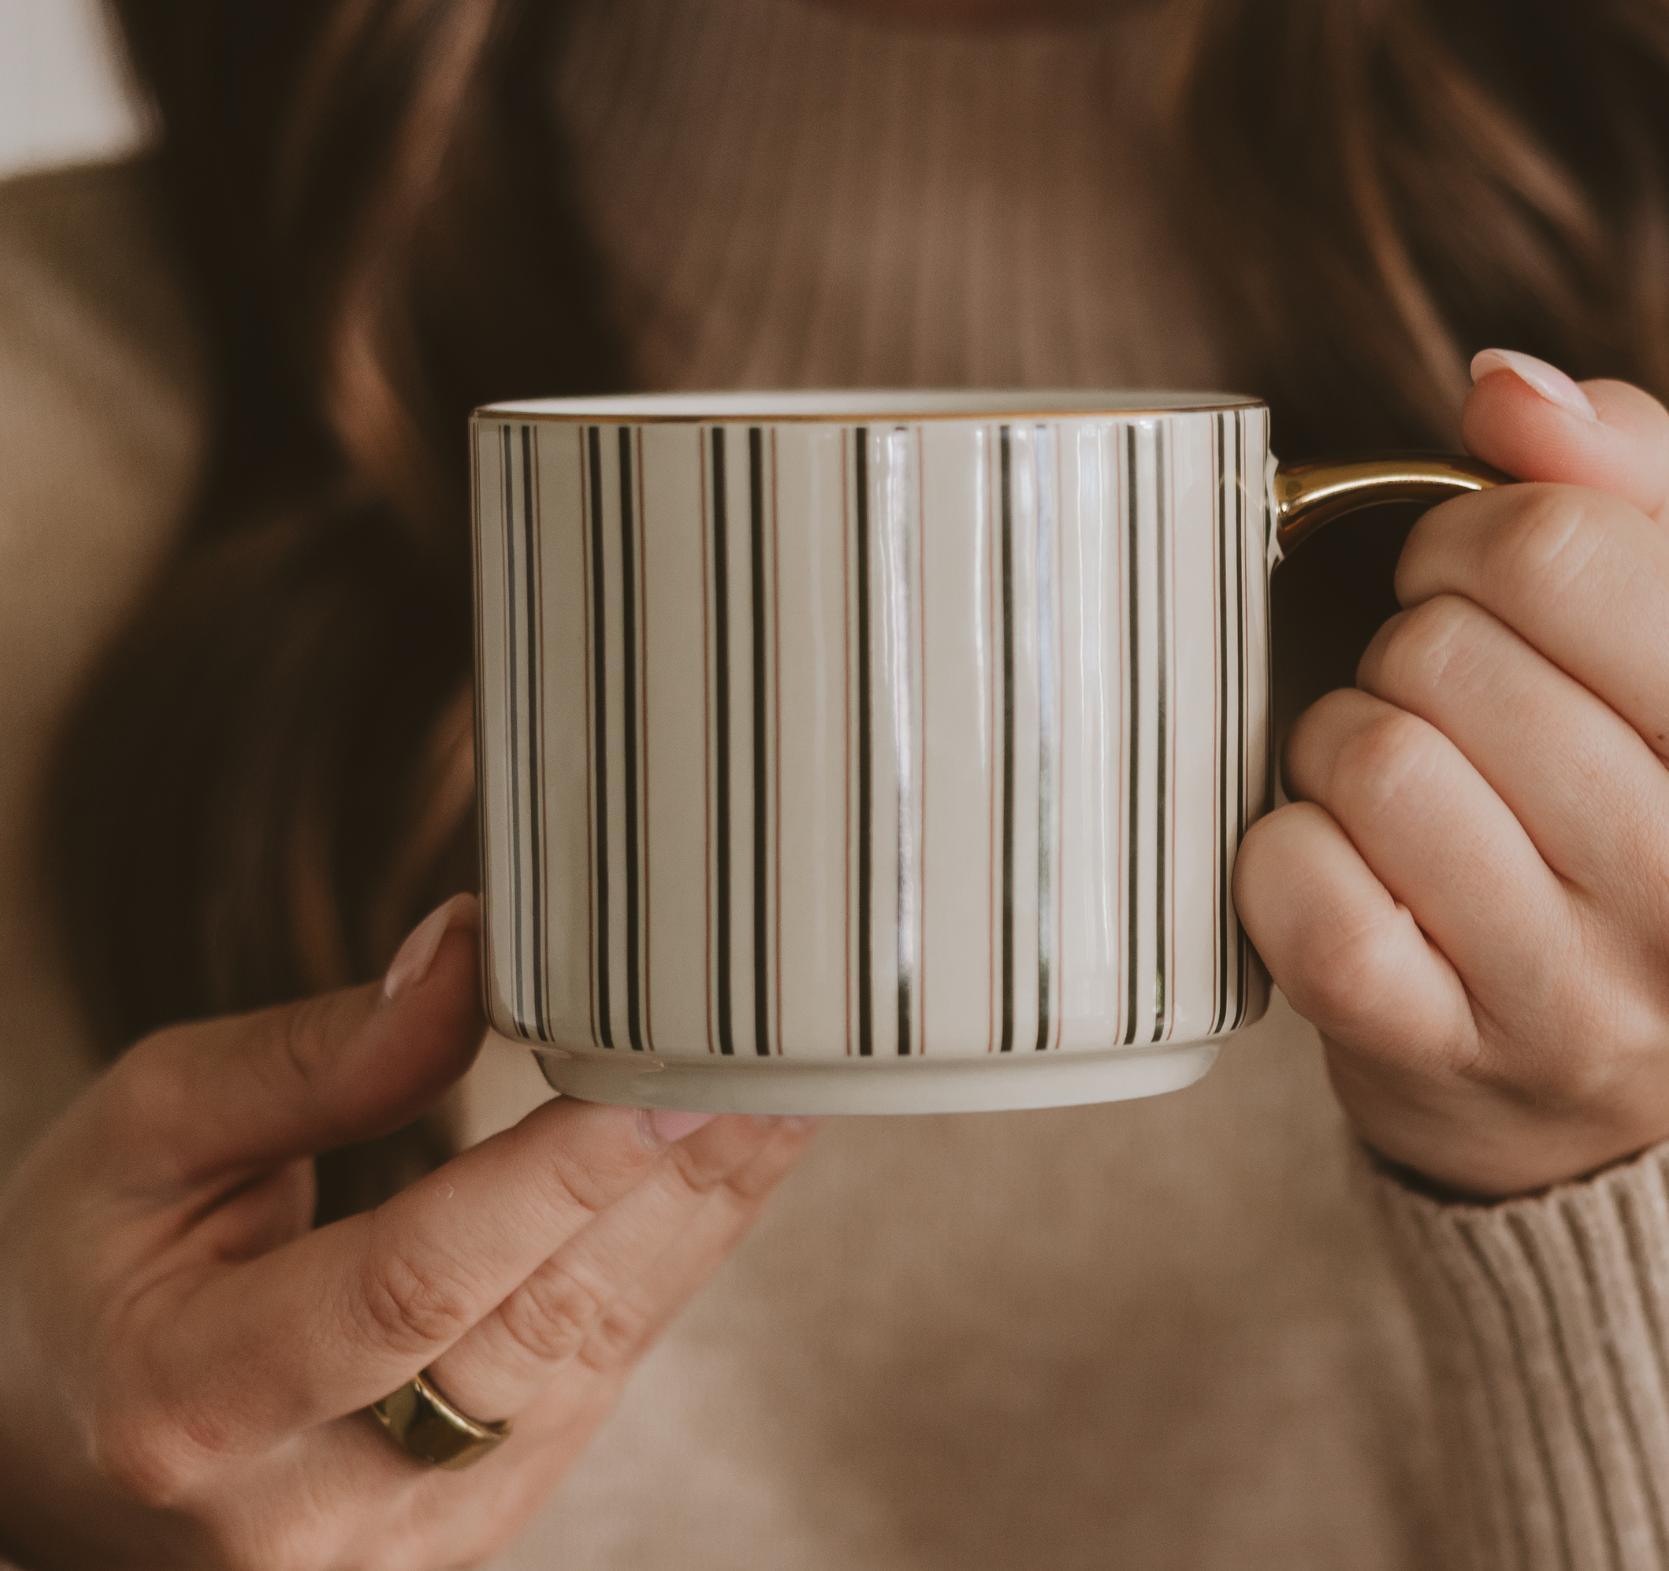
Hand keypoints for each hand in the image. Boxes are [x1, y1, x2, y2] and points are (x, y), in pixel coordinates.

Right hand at [0, 896, 816, 1568]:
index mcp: (202, 1402)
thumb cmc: (87, 1270)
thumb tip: (467, 957)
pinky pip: (601, 1367)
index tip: (672, 1075)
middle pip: (542, 1326)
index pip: (415, 1283)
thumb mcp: (143, 1134)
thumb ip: (306, 1058)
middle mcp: (317, 1506)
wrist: (62, 1438)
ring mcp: (414, 1535)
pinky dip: (675, 1252)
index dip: (559, 1179)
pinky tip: (732, 1157)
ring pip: (599, 1349)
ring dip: (707, 1208)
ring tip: (792, 1082)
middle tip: (780, 1054)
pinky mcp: (478, 1515)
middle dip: (678, 1179)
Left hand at [1235, 351, 1668, 1196]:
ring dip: (1338, 751)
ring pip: (1367, 761)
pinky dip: (1284, 856)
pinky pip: (1303, 895)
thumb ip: (1613, 489)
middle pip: (1439, 652)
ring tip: (1391, 791)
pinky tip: (1338, 869)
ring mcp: (1570, 992)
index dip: (1466, 544)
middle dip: (1402, 657)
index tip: (1467, 594)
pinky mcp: (1438, 1057)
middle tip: (1435, 711)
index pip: (1560, 549)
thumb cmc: (1634, 829)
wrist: (1628, 1100)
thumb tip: (1505, 380)